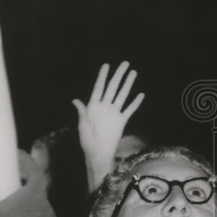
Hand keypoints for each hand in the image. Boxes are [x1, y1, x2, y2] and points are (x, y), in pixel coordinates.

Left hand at [72, 62, 144, 183]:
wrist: (99, 153)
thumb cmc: (87, 141)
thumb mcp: (82, 126)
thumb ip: (82, 112)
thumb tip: (75, 100)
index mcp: (93, 106)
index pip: (99, 88)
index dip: (102, 76)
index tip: (107, 65)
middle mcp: (105, 107)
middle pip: (113, 87)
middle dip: (119, 75)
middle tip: (125, 63)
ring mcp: (114, 113)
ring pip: (123, 95)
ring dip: (128, 84)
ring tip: (133, 73)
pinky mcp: (122, 120)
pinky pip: (130, 109)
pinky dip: (135, 102)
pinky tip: (141, 95)